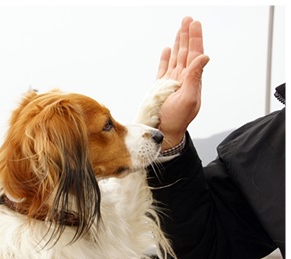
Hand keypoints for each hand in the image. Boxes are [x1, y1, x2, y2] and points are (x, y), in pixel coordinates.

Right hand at [156, 17, 209, 150]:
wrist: (164, 132)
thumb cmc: (177, 120)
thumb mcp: (189, 99)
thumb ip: (195, 77)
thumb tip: (204, 57)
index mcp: (191, 79)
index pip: (195, 54)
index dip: (195, 38)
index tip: (194, 24)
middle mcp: (182, 79)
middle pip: (186, 52)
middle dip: (187, 35)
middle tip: (187, 20)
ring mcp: (171, 82)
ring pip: (175, 57)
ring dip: (178, 43)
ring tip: (179, 30)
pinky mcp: (160, 87)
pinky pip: (163, 68)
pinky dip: (165, 58)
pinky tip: (167, 50)